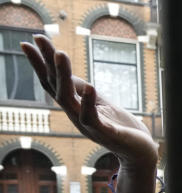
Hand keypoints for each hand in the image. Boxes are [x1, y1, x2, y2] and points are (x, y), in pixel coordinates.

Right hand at [21, 35, 157, 166]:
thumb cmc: (120, 126)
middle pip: (55, 87)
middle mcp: (76, 115)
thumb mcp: (99, 102)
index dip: (41, 62)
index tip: (31, 40)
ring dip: (63, 77)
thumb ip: (81, 89)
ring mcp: (88, 126)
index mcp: (74, 106)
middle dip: (46, 63)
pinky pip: (91, 118)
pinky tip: (89, 87)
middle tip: (38, 39)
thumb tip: (65, 71)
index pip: (53, 82)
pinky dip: (88, 103)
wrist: (140, 152)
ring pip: (69, 101)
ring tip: (60, 54)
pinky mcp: (105, 134)